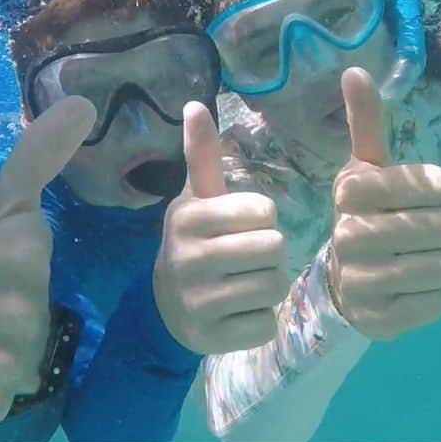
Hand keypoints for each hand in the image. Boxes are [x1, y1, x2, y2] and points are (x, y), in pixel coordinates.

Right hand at [153, 101, 287, 354]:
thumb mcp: (197, 198)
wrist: (165, 305)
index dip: (264, 219)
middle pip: (275, 249)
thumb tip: (194, 103)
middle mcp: (190, 258)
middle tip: (249, 258)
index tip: (242, 225)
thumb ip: (202, 154)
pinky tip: (238, 312)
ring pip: (274, 287)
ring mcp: (199, 301)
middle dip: (271, 254)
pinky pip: (266, 323)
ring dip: (269, 286)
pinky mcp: (213, 338)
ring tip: (246, 283)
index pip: (265, 212)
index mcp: (190, 218)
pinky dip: (261, 319)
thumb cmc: (195, 241)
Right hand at [327, 67, 440, 339]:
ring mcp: (359, 278)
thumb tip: (354, 69)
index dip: (440, 194)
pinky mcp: (375, 318)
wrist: (340, 282)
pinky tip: (406, 290)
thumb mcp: (365, 169)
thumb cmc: (364, 215)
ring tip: (412, 261)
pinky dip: (432, 298)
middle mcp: (348, 232)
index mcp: (352, 188)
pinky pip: (437, 303)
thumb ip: (366, 122)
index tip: (415, 199)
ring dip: (439, 265)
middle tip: (417, 234)